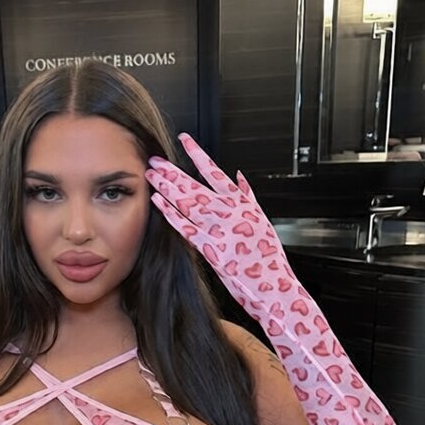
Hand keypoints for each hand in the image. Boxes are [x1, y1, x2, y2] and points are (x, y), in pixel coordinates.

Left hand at [145, 133, 287, 277]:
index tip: (184, 140)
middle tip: (155, 161)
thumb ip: (249, 196)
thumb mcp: (263, 218)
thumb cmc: (267, 254)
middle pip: (194, 185)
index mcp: (240, 202)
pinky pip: (185, 227)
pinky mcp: (209, 248)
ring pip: (186, 202)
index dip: (197, 154)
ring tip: (152, 176)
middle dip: (173, 172)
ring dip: (167, 188)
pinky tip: (158, 202)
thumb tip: (240, 176)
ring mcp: (217, 229)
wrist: (271, 283)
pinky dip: (170, 213)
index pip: (214, 171)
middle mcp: (227, 212)